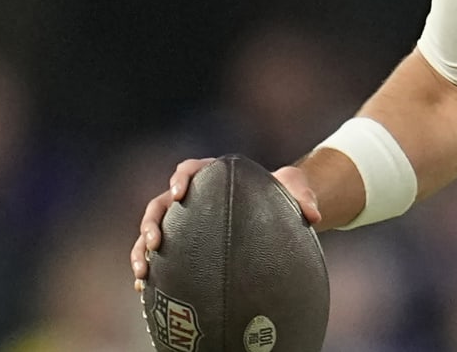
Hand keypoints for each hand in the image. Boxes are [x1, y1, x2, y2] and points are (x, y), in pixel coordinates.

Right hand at [130, 157, 324, 290]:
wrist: (273, 208)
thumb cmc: (280, 193)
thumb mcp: (294, 189)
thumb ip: (302, 196)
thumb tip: (314, 215)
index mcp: (211, 175)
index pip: (189, 169)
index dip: (180, 178)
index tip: (179, 192)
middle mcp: (190, 196)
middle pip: (160, 203)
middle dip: (152, 221)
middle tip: (156, 241)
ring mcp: (181, 219)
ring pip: (151, 229)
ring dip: (142, 248)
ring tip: (143, 271)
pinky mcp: (180, 241)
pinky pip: (157, 252)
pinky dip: (148, 266)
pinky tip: (144, 287)